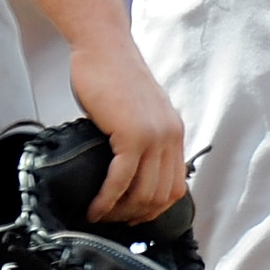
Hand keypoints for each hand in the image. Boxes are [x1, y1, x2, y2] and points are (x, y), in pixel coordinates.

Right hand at [66, 41, 189, 225]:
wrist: (104, 47)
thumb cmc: (112, 77)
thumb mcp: (138, 112)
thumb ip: (140, 139)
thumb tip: (127, 171)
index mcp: (174, 132)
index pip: (176, 187)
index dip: (154, 209)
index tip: (131, 217)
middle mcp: (170, 136)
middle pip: (162, 196)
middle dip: (136, 216)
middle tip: (112, 222)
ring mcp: (154, 136)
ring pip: (144, 194)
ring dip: (120, 213)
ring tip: (100, 216)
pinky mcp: (132, 135)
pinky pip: (122, 180)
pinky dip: (107, 200)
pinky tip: (94, 208)